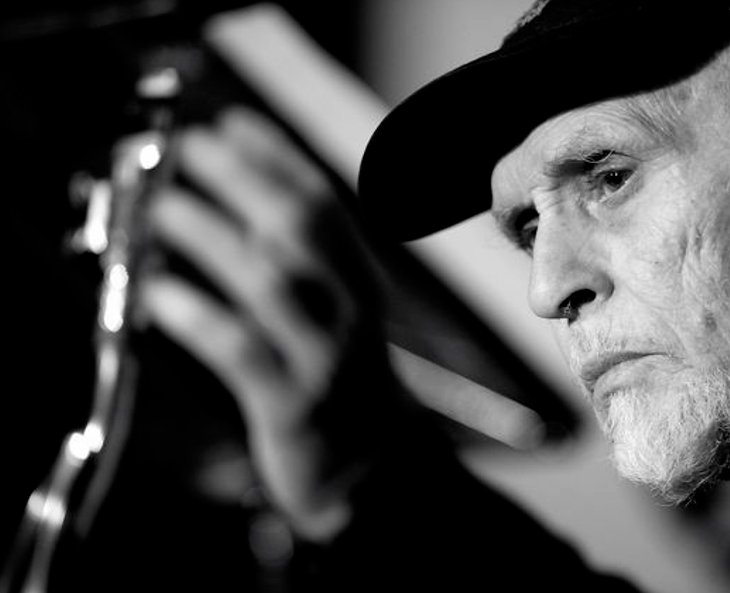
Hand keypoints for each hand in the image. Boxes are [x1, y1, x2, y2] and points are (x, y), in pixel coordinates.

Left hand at [140, 106, 402, 538]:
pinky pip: (242, 352)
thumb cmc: (334, 377)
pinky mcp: (291, 404)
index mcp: (357, 283)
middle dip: (244, 179)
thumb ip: (298, 265)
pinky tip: (160, 295)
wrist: (368, 463)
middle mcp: (348, 311)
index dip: (278, 158)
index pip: (324, 204)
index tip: (230, 122)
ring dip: (212, 236)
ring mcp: (322, 358)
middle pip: (301, 229)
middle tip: (190, 148)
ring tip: (164, 208)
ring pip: (270, 283)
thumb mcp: (333, 312)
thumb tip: (234, 208)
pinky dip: (198, 316)